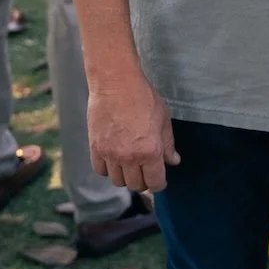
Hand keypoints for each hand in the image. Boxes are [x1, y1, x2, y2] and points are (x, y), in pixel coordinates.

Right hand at [88, 69, 179, 192]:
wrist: (116, 83)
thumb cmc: (144, 98)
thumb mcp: (163, 120)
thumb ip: (168, 144)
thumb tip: (173, 161)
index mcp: (150, 152)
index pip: (155, 183)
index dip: (159, 183)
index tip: (159, 179)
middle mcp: (130, 158)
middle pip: (136, 185)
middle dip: (143, 180)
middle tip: (145, 170)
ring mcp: (110, 154)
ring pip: (117, 181)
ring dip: (125, 176)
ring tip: (129, 164)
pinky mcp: (95, 148)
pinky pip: (100, 170)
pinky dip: (108, 169)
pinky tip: (114, 159)